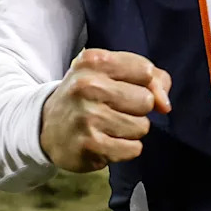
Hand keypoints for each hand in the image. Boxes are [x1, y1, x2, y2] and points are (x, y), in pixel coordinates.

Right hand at [40, 49, 171, 172]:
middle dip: (137, 109)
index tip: (126, 88)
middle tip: (114, 109)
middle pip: (146, 101)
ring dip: (131, 130)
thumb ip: (150, 79)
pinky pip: (133, 149)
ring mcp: (87, 116)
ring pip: (142, 127)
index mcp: (94, 61)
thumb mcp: (111, 73)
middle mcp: (88, 85)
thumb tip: (165, 105)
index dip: (144, 84)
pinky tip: (107, 142)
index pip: (146, 71)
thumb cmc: (88, 95)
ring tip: (109, 126)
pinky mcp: (90, 144)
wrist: (46, 126)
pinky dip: (125, 148)